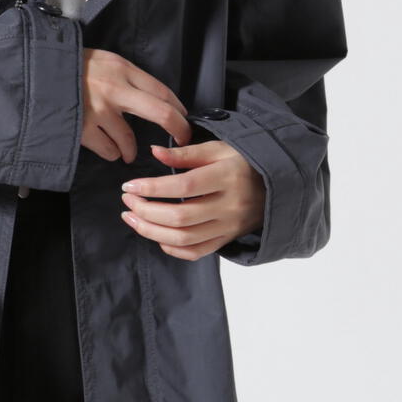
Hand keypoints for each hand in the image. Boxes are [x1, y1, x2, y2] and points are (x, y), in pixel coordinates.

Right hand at [80, 48, 192, 165]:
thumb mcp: (102, 61)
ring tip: (127, 152)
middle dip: (177, 129)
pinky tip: (108, 150)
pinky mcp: (83, 129)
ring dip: (130, 150)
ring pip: (129, 140)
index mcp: (122, 68)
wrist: (35, 73)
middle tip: (182, 140)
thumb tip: (150, 99)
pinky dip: (111, 153)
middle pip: (160, 113)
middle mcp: (115, 89)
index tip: (184, 119)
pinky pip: (108, 150)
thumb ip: (125, 77)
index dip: (178, 108)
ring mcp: (99, 111)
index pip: (162, 90)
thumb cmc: (69, 66)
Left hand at [119, 137, 265, 259]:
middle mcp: (229, 206)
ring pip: (185, 239)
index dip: (153, 188)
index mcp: (227, 177)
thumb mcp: (218, 148)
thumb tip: (154, 152)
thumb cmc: (242, 162)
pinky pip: (196, 252)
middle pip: (181, 217)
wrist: (274, 186)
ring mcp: (228, 227)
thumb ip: (186, 153)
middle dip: (146, 210)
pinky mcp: (226, 239)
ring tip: (131, 218)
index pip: (185, 186)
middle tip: (127, 200)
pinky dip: (172, 248)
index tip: (130, 185)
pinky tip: (156, 235)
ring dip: (152, 231)